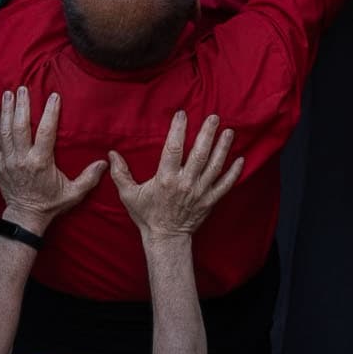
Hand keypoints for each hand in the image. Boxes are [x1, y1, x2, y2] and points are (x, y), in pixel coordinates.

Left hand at [0, 84, 107, 235]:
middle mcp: (22, 159)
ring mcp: (8, 162)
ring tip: (8, 94)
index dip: (50, 113)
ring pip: (5, 131)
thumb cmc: (50, 204)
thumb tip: (105, 163)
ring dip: (6, 111)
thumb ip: (89, 178)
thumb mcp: (73, 194)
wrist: (26, 217)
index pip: (45, 132)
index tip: (54, 96)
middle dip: (21, 105)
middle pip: (20, 127)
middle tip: (23, 88)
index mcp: (41, 162)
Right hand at [110, 108, 243, 241]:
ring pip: (214, 166)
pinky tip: (240, 159)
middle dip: (207, 134)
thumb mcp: (129, 196)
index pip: (173, 149)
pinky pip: (225, 186)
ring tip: (229, 131)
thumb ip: (121, 174)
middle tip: (214, 117)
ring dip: (223, 148)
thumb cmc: (147, 216)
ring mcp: (200, 192)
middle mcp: (185, 184)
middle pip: (199, 154)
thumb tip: (111, 154)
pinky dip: (234, 173)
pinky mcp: (210, 201)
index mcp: (166, 179)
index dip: (177, 130)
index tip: (182, 114)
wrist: (165, 239)